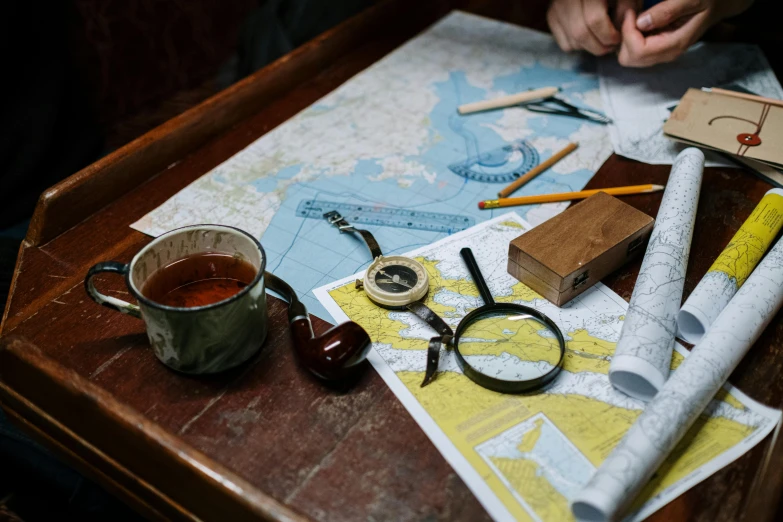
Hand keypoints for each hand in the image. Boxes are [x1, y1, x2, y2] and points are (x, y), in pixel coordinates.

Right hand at [547, 0, 639, 55]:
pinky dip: (578, 46)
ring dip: (589, 47)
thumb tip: (620, 33)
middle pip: (580, 33)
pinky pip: (564, 43)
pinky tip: (588, 36)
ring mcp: (557, 8)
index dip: (609, 35)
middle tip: (611, 45)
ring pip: (572, 41)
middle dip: (599, 46)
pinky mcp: (551, 16)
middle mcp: (568, 0)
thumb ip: (626, 9)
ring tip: (601, 40)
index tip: (618, 38)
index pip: (595, 20)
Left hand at [617, 0, 754, 66]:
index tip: (632, 11)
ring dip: (625, 36)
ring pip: (627, 55)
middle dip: (624, 36)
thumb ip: (667, 11)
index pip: (637, 51)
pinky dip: (630, 35)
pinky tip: (637, 19)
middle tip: (630, 13)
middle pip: (628, 58)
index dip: (628, 32)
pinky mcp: (655, 48)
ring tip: (634, 14)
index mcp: (673, 45)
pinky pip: (633, 48)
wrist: (718, 4)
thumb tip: (641, 23)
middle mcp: (664, 54)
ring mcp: (659, 53)